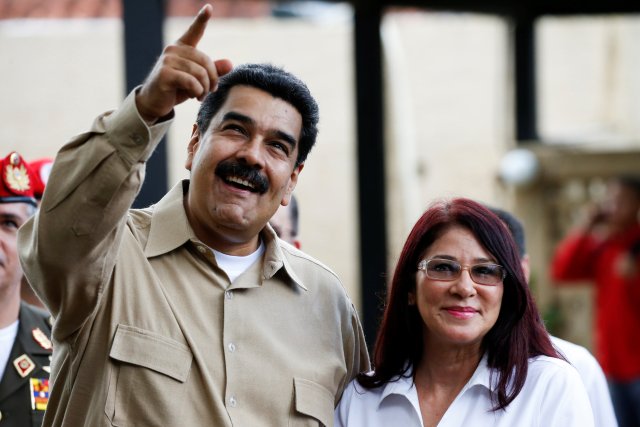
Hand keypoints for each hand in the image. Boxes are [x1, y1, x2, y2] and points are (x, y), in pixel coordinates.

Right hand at [135, 4, 232, 122]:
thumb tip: (230, 64)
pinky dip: (197, 92)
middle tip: (210, 91)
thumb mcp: (197, 80)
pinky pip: (191, 82)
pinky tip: (195, 96)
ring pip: (200, 73)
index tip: (209, 8)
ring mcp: (167, 60)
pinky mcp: (165, 74)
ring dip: (205, 88)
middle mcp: (173, 50)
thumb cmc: (177, 89)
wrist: (155, 102)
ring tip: (201, 96)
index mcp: (182, 48)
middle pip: (205, 61)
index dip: (202, 19)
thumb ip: (213, 71)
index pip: (194, 31)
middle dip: (212, 79)